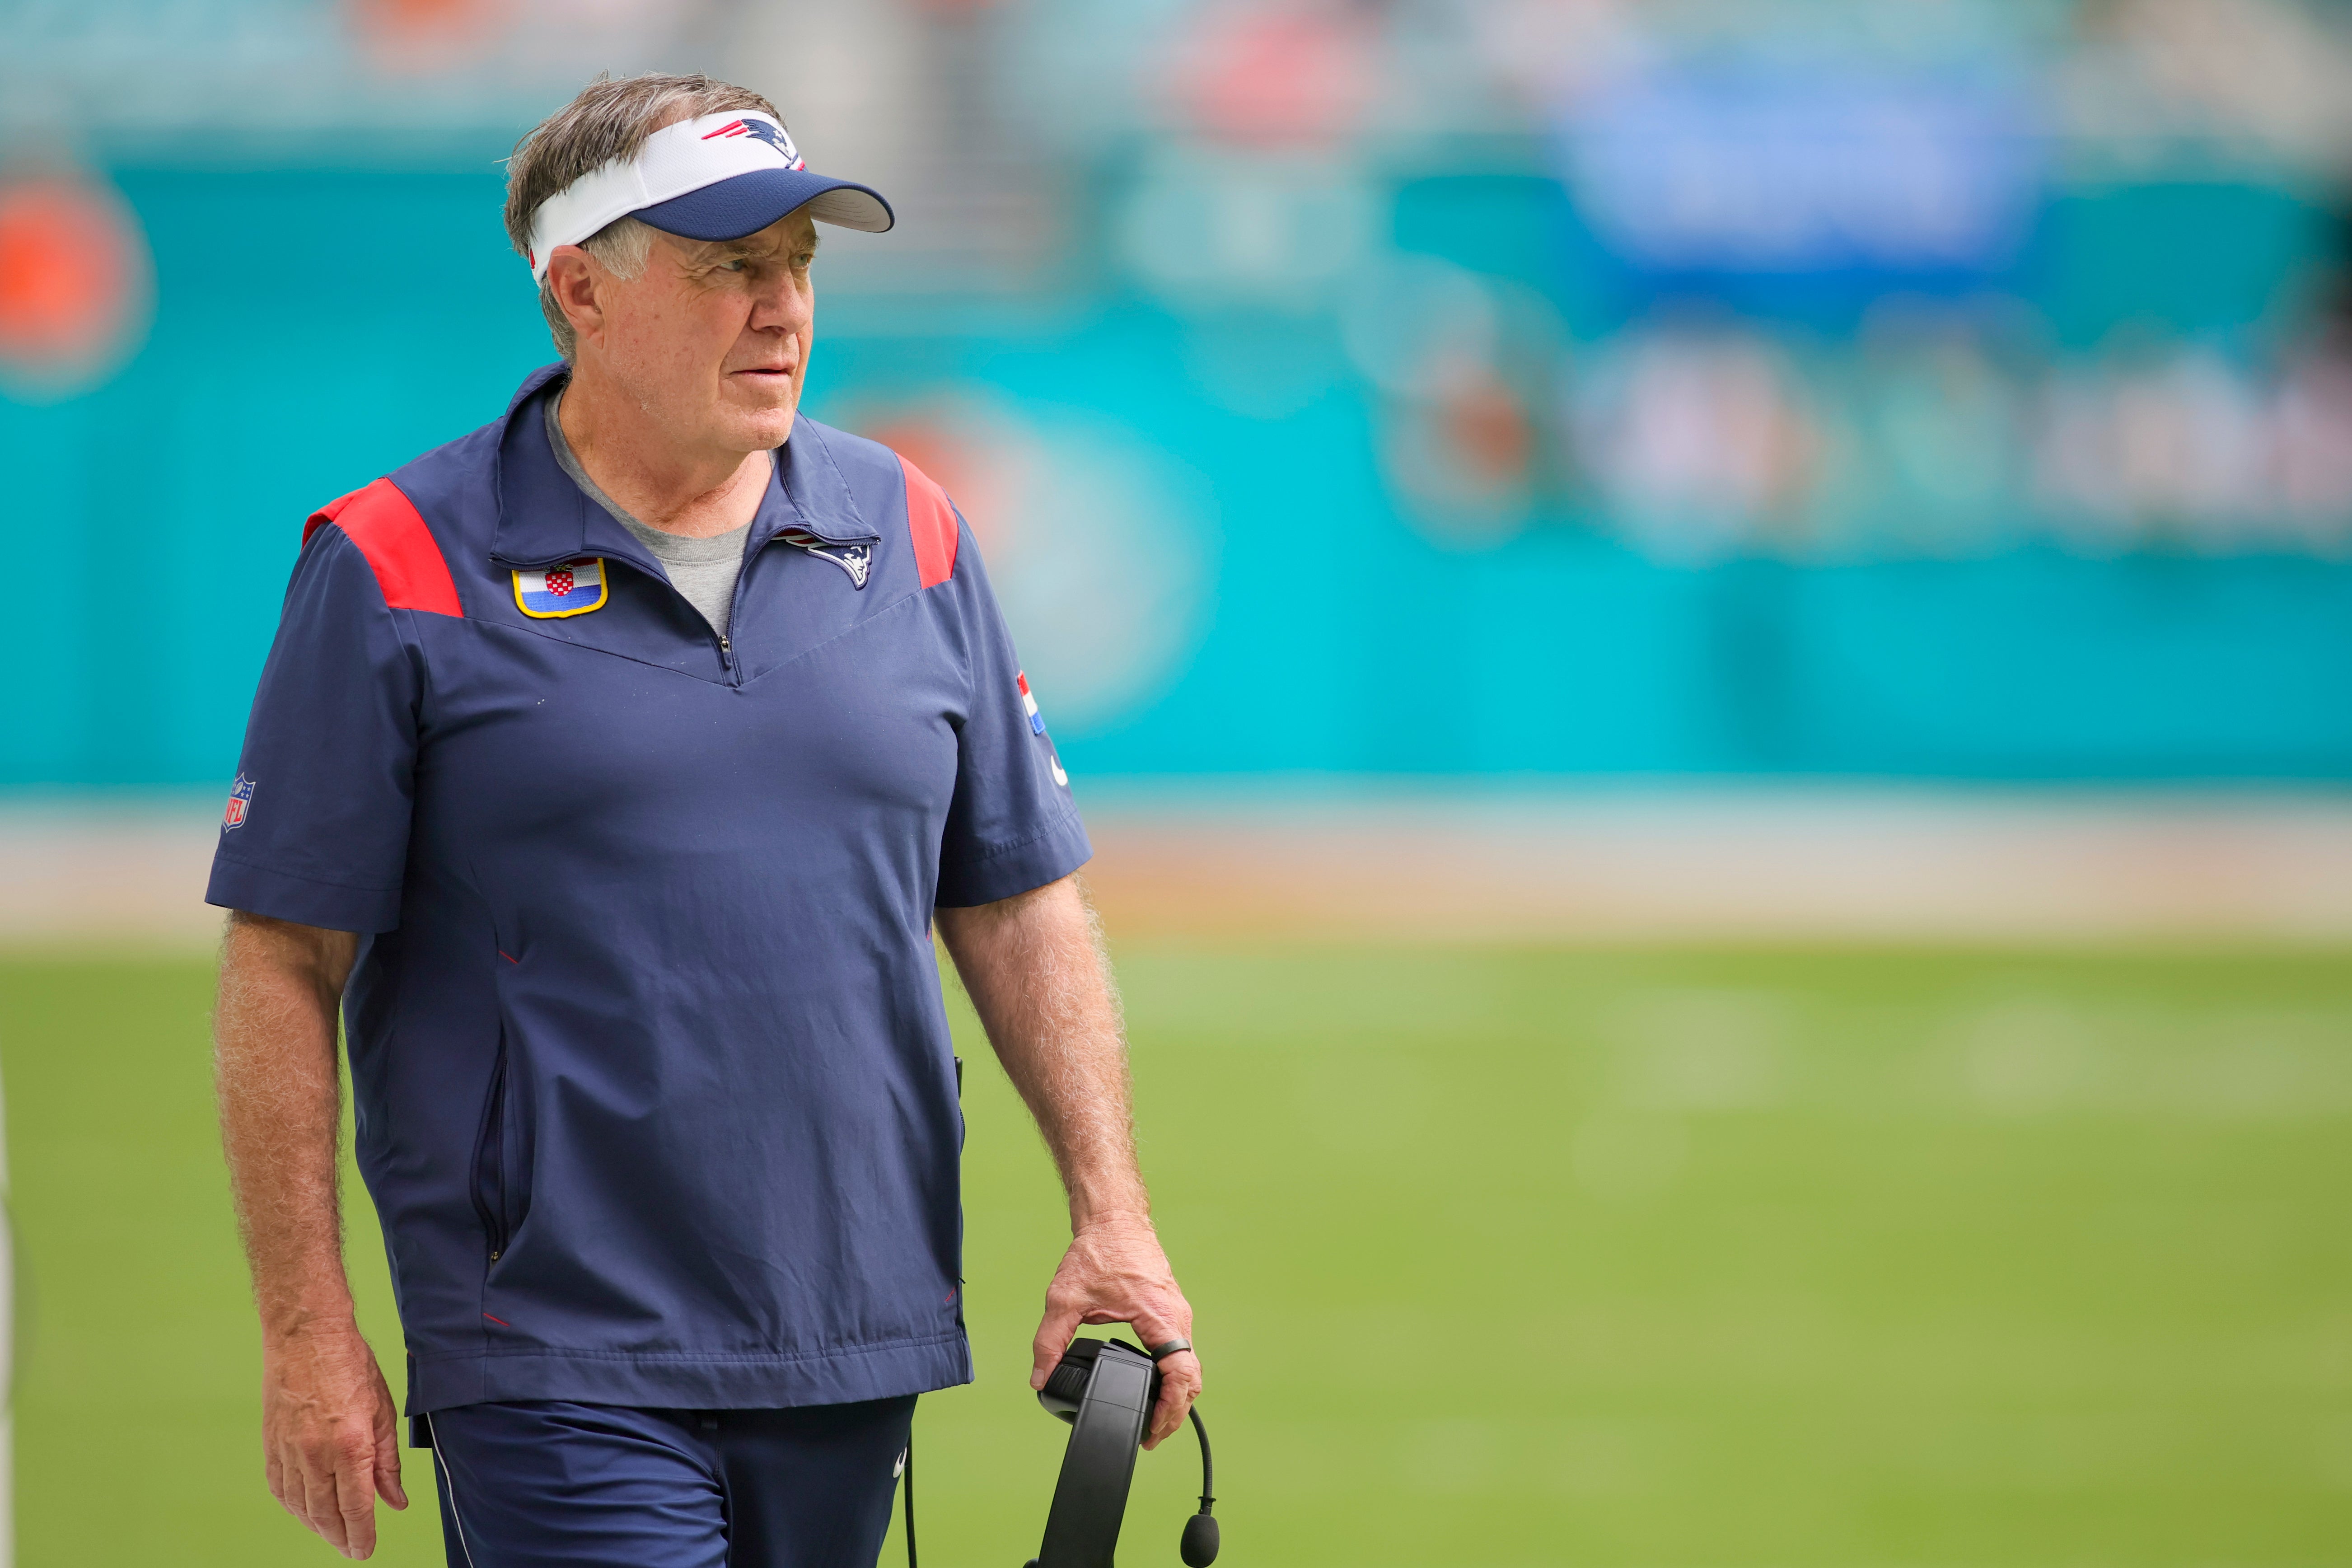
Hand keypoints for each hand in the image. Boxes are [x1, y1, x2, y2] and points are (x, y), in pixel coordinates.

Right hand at [262, 1319, 406, 1557]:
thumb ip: (387, 1461)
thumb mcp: (384, 1411)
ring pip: (300, 1506)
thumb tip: (394, 1500)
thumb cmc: (350, 1366)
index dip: (361, 1535)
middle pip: (325, 1513)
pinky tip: (304, 1510)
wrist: (306, 1336)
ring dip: (317, 1526)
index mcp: (350, 1445)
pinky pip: (280, 1488)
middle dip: (340, 1538)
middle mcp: (315, 1453)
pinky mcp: (271, 1444)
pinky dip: (293, 1506)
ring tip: (333, 1534)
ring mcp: (289, 1450)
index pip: (356, 1507)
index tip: (365, 1551)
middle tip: (351, 1550)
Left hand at [1031, 1213, 1201, 1449]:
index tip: (1152, 1430)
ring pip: (1188, 1367)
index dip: (1170, 1409)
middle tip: (1149, 1438)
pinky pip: (1180, 1353)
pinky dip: (1172, 1377)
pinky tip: (1156, 1390)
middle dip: (1173, 1414)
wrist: (1114, 1220)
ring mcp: (1176, 1315)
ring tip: (1153, 1422)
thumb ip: (1050, 1341)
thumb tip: (1039, 1378)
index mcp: (1160, 1317)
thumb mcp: (1065, 1299)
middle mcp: (1176, 1318)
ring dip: (1175, 1397)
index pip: (1181, 1374)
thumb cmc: (1098, 1252)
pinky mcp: (1170, 1313)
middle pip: (1190, 1379)